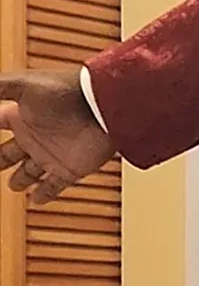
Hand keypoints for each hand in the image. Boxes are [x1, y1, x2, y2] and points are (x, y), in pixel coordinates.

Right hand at [0, 70, 113, 204]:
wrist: (101, 105)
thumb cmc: (64, 90)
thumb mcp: (21, 86)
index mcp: (19, 116)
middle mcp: (33, 136)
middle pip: (6, 154)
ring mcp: (50, 154)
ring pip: (28, 172)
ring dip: (20, 180)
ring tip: (12, 186)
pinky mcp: (68, 169)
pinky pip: (53, 186)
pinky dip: (43, 194)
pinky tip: (34, 200)